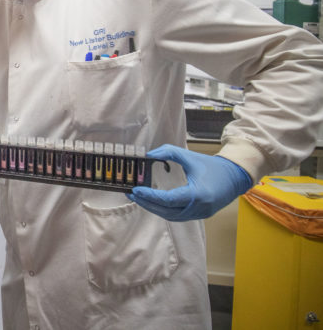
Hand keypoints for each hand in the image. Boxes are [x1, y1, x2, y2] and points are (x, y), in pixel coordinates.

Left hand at [127, 144, 252, 220]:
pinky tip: (153, 202)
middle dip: (147, 203)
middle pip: (166, 211)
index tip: (136, 189)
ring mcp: (200, 214)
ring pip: (171, 216)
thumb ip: (168, 152)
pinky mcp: (199, 215)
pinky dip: (163, 210)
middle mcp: (199, 208)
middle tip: (132, 193)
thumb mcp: (189, 156)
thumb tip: (149, 154)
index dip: (150, 196)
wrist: (235, 177)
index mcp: (197, 194)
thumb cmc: (213, 166)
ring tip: (139, 198)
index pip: (168, 199)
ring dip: (153, 208)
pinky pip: (177, 216)